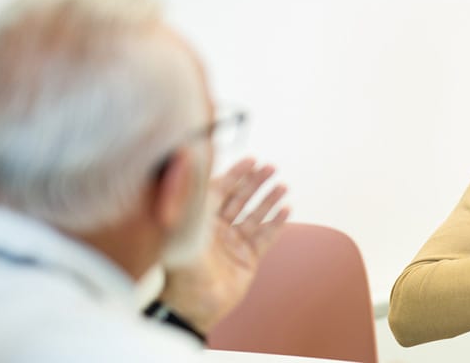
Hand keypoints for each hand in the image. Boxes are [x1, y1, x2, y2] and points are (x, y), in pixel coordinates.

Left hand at [160, 158, 290, 332]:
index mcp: (199, 220)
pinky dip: (276, 223)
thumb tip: (194, 172)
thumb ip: (193, 203)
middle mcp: (217, 229)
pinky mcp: (247, 259)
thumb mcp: (186, 234)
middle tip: (271, 168)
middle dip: (256, 182)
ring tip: (282, 186)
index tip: (251, 161)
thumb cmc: (183, 272)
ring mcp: (233, 243)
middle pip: (240, 198)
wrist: (195, 307)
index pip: (219, 189)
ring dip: (269, 200)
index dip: (235, 174)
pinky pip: (265, 237)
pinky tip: (286, 210)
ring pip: (255, 215)